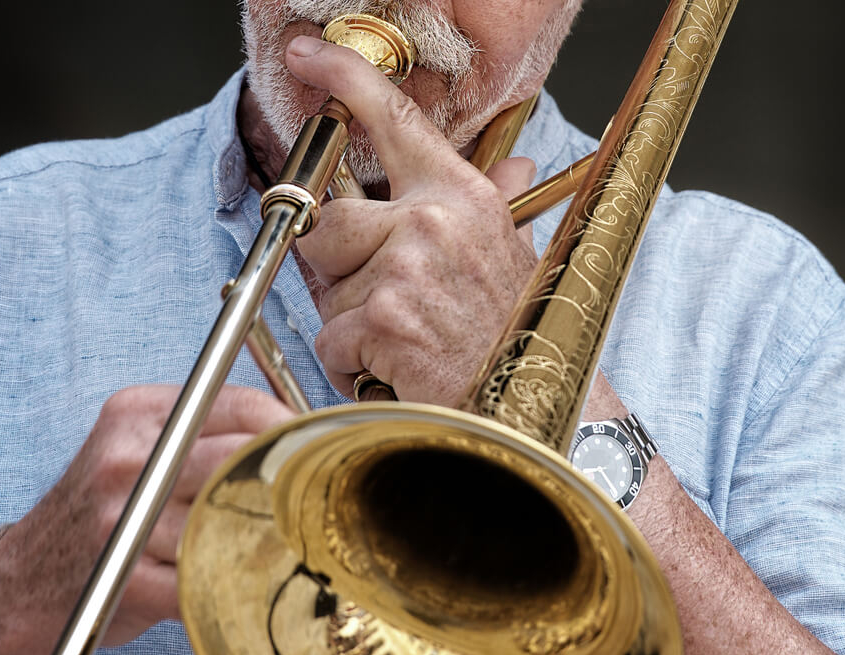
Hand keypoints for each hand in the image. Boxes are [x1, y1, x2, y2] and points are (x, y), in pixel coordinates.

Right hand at [12, 384, 292, 645]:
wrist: (26, 583)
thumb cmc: (106, 513)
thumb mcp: (139, 448)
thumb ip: (204, 433)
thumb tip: (296, 433)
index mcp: (136, 414)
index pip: (237, 404)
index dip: (288, 426)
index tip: (315, 446)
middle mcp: (127, 458)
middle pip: (242, 456)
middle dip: (289, 476)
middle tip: (315, 493)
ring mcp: (125, 518)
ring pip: (232, 516)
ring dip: (272, 533)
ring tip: (293, 539)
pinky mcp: (128, 576)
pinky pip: (210, 571)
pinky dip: (241, 578)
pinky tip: (255, 576)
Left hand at [286, 36, 538, 406]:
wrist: (534, 411)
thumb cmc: (517, 336)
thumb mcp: (507, 255)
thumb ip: (492, 204)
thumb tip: (514, 164)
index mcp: (462, 196)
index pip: (397, 120)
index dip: (347, 77)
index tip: (309, 53)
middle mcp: (433, 221)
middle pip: (326, 222)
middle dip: (334, 267)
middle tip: (377, 298)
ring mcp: (406, 268)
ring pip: (326, 291)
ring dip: (352, 326)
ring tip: (407, 342)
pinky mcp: (385, 318)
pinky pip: (330, 340)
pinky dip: (352, 366)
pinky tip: (397, 371)